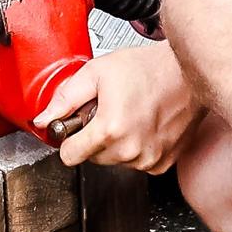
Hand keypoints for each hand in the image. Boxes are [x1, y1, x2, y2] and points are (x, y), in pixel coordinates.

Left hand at [45, 40, 201, 175]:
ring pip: (114, 161)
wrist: (187, 73)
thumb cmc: (148, 68)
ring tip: (129, 114)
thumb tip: (44, 119)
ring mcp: (149, 159)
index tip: (76, 127)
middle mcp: (130, 149)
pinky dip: (136, 148)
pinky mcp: (163, 163)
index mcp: (110, 129)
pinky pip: (137, 163)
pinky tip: (143, 125)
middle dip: (94, 137)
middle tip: (109, 111)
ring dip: (116, 143)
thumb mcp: (97, 72)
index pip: (69, 156)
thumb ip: (65, 98)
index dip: (69, 139)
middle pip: (92, 158)